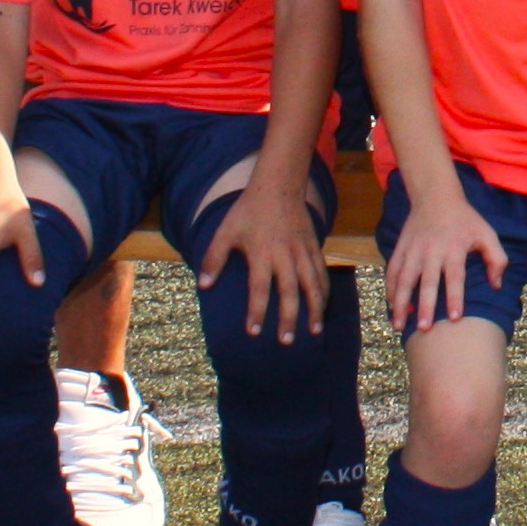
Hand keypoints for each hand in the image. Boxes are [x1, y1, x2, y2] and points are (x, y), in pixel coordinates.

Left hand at [197, 174, 327, 342]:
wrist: (279, 184)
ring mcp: (302, 251)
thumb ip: (214, 258)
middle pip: (289, 292)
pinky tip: (323, 306)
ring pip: (312, 284)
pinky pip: (322, 272)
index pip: (259, 289)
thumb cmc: (248, 210)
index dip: (256, 311)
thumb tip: (203, 284)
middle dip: (289, 318)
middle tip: (286, 341)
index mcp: (261, 253)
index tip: (253, 332)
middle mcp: (284, 255)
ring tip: (315, 331)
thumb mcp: (226, 231)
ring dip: (314, 309)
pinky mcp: (314, 246)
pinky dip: (324, 291)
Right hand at [385, 186, 507, 334]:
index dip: (455, 297)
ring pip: (403, 279)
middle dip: (424, 306)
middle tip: (424, 329)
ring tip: (398, 325)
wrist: (436, 196)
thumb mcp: (487, 233)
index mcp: (454, 248)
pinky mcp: (400, 249)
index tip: (454, 318)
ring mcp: (413, 250)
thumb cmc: (465, 220)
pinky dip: (390, 290)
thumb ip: (497, 258)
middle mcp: (431, 250)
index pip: (455, 276)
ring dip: (400, 303)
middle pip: (427, 282)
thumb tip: (496, 285)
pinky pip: (391, 272)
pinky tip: (391, 306)